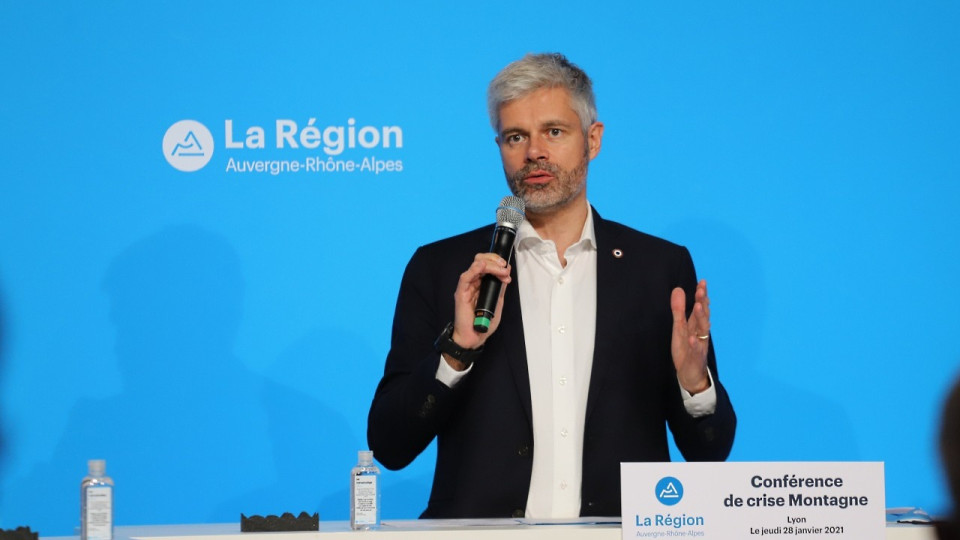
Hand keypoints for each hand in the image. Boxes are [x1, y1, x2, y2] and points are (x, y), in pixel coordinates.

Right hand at [450, 253, 511, 351]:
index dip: (498, 263)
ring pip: (476, 266)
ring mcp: (467, 286)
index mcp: (482, 283)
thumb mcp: (497, 302)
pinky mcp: (461, 292)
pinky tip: (482, 267)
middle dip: (495, 260)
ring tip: (501, 271)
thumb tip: (506, 276)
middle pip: (481, 261)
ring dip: (490, 265)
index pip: (488, 264)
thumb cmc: (484, 321)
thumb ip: (499, 289)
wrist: (475, 336)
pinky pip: (466, 277)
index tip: (507, 269)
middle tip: (505, 268)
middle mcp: (474, 282)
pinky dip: (474, 270)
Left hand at [670, 279, 711, 393]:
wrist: (691, 375)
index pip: (700, 308)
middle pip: (703, 316)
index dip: (701, 296)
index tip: (702, 282)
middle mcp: (700, 334)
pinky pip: (697, 351)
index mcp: (696, 326)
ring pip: (703, 330)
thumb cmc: (686, 350)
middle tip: (701, 289)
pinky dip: (695, 344)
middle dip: (702, 302)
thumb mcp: (680, 328)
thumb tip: (678, 289)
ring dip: (701, 318)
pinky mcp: (696, 358)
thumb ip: (678, 310)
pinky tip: (692, 338)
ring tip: (698, 306)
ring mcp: (700, 346)